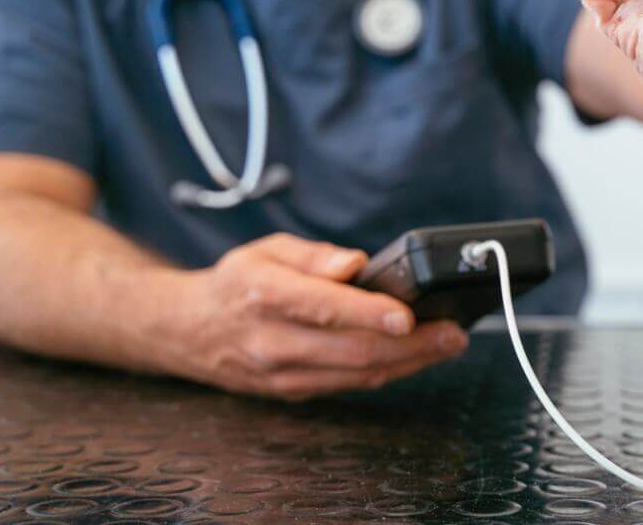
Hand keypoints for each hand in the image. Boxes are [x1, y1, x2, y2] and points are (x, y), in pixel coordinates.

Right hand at [167, 233, 467, 399]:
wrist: (189, 331)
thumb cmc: (237, 283)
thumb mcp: (267, 250)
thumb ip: (314, 255)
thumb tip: (355, 263)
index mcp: (263, 294)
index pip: (323, 307)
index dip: (369, 314)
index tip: (408, 315)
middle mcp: (272, 340)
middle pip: (350, 350)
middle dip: (410, 345)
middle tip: (452, 333)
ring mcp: (281, 373)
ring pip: (354, 375)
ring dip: (408, 363)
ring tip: (446, 345)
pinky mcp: (291, 392)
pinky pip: (346, 385)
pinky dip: (385, 372)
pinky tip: (414, 358)